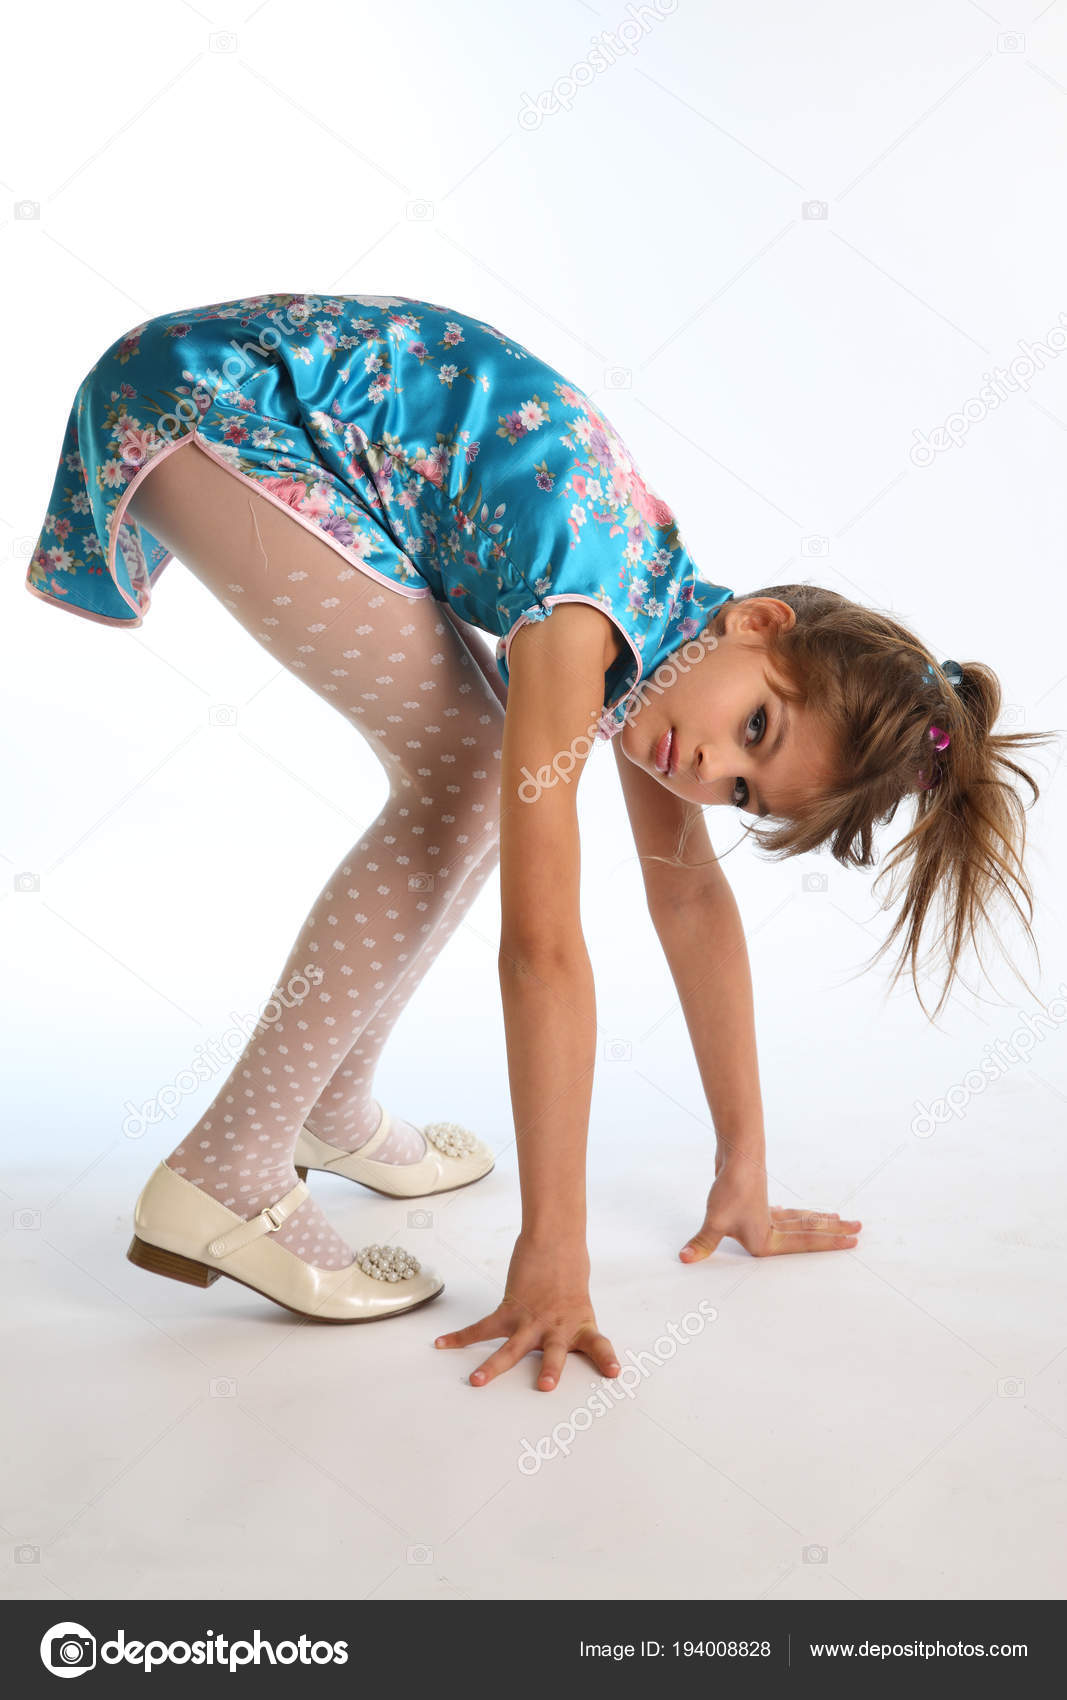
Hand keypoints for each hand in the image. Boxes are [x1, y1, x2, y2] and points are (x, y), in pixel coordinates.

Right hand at [434, 1234, 619, 1390]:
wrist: (555, 1241)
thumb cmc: (569, 1274)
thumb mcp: (578, 1306)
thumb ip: (572, 1329)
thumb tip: (564, 1345)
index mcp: (580, 1326)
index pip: (599, 1345)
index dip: (607, 1359)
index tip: (615, 1373)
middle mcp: (556, 1327)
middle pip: (553, 1352)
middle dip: (550, 1370)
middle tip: (546, 1386)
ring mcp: (531, 1320)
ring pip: (511, 1348)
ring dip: (493, 1366)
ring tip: (478, 1381)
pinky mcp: (509, 1310)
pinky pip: (482, 1328)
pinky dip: (461, 1337)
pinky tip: (443, 1344)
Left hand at [679, 1159, 861, 1261]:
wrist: (736, 1156)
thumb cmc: (730, 1190)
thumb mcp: (715, 1222)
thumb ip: (703, 1244)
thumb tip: (684, 1259)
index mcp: (767, 1240)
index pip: (804, 1245)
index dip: (830, 1244)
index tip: (853, 1241)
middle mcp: (771, 1227)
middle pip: (808, 1230)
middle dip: (833, 1233)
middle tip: (858, 1229)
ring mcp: (766, 1211)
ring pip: (798, 1219)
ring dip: (817, 1221)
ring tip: (836, 1218)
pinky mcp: (758, 1199)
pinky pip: (783, 1211)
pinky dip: (791, 1214)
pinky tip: (789, 1213)